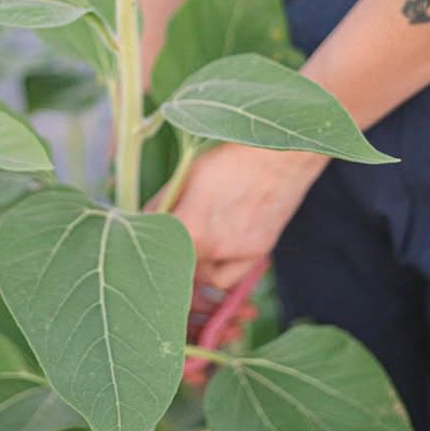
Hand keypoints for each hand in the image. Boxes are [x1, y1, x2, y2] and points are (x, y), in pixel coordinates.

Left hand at [161, 142, 325, 288]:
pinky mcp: (259, 252)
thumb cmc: (232, 156)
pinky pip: (231, 277)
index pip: (158, 249)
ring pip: (204, 277)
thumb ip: (165, 203)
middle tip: (169, 241)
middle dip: (171, 257)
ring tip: (192, 244)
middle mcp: (214, 246)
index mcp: (190, 226)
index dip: (151, 244)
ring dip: (194, 267)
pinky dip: (219, 271)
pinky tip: (217, 251)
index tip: (150, 237)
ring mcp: (239, 253)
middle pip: (179, 268)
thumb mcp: (188, 173)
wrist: (282, 153)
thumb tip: (147, 219)